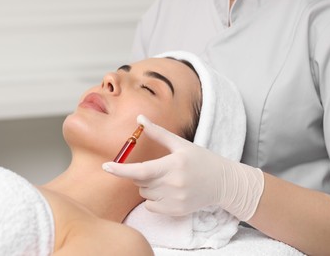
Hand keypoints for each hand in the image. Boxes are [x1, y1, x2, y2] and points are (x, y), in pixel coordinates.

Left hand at [102, 115, 263, 219]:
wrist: (223, 182)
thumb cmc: (201, 159)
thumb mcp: (180, 144)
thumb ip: (158, 132)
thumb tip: (139, 118)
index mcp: (174, 164)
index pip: (141, 170)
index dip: (121, 170)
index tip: (106, 167)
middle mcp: (174, 184)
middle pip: (140, 181)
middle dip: (142, 173)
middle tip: (159, 167)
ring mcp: (176, 200)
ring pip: (145, 194)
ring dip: (148, 186)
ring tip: (167, 179)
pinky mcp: (177, 211)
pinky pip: (151, 206)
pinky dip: (154, 199)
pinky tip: (169, 191)